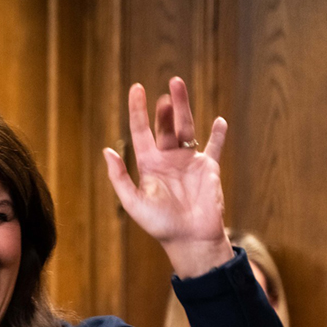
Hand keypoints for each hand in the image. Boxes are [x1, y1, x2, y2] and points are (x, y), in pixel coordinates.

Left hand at [103, 77, 234, 278]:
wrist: (189, 239)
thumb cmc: (159, 225)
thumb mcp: (134, 202)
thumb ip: (119, 177)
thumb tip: (107, 151)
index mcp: (149, 165)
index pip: (141, 132)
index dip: (137, 110)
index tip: (136, 88)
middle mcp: (168, 160)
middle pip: (165, 126)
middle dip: (165, 107)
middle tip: (167, 88)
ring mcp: (189, 162)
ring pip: (187, 128)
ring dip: (184, 108)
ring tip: (179, 87)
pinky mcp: (209, 169)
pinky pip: (214, 147)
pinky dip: (218, 135)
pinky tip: (219, 121)